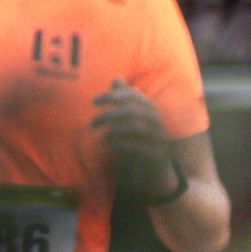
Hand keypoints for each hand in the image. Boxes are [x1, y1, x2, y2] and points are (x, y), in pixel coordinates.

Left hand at [91, 82, 181, 199]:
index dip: (113, 95)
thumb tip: (116, 79)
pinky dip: (121, 145)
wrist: (157, 172)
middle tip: (91, 124)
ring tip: (99, 137)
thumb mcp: (131, 120)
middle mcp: (157, 122)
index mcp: (150, 110)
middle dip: (108, 114)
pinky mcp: (157, 156)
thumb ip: (124, 100)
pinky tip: (109, 147)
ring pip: (136, 127)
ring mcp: (159, 138)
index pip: (133, 95)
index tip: (94, 102)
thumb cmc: (140, 142)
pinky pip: (139, 147)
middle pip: (132, 110)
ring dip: (113, 131)